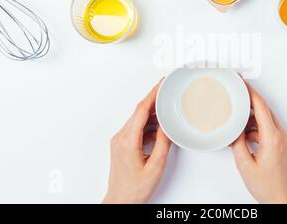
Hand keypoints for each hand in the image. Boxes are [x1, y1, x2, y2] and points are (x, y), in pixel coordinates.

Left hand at [103, 82, 170, 203]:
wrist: (120, 200)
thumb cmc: (135, 189)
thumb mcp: (156, 166)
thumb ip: (163, 143)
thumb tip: (167, 126)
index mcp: (128, 141)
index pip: (140, 110)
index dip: (152, 95)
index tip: (161, 84)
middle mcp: (121, 138)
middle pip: (138, 112)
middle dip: (153, 100)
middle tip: (166, 91)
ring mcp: (119, 140)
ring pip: (137, 119)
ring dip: (151, 113)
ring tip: (166, 110)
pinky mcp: (121, 144)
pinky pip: (135, 128)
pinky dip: (147, 124)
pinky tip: (158, 127)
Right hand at [231, 83, 286, 203]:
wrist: (280, 199)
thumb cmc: (267, 186)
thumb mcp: (244, 164)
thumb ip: (237, 143)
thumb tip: (234, 131)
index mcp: (272, 137)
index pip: (261, 107)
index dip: (251, 93)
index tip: (243, 84)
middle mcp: (280, 135)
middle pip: (265, 110)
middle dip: (250, 101)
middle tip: (238, 94)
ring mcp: (282, 139)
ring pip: (266, 119)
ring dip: (252, 117)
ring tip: (237, 119)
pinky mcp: (280, 144)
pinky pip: (267, 128)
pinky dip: (255, 127)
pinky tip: (244, 134)